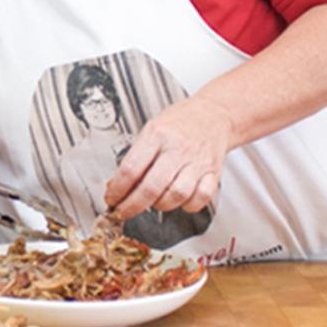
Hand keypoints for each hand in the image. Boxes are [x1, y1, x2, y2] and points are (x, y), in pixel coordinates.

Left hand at [104, 96, 230, 217]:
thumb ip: (137, 155)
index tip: (112, 199)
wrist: (214, 114)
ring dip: (160, 205)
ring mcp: (196, 162)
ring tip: (153, 201)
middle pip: (151, 186)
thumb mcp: (152, 128)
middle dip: (132, 206)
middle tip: (123, 211)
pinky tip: (179, 200)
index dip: (118, 189)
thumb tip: (118, 184)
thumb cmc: (181, 122)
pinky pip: (200, 198)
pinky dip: (187, 206)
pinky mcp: (213, 173)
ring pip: (176, 195)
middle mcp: (178, 149)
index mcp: (157, 135)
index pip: (131, 168)